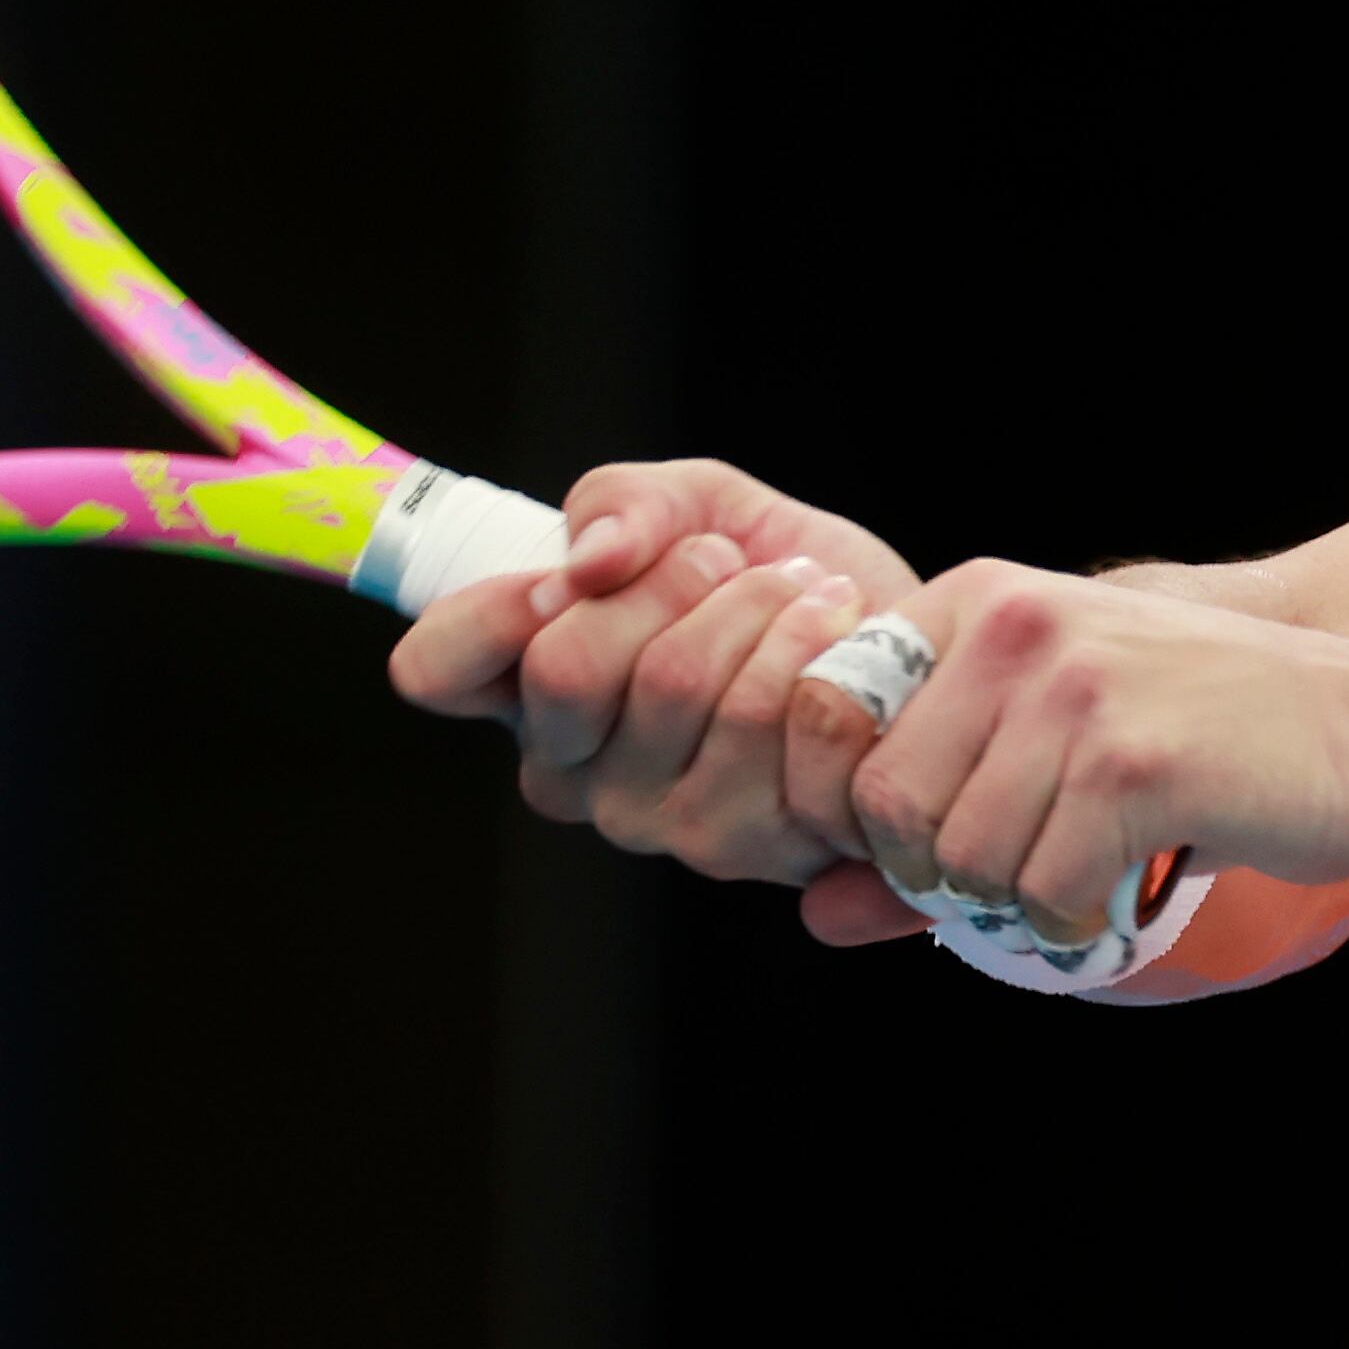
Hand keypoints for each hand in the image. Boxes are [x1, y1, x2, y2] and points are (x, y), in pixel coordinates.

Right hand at [387, 458, 920, 882]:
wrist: (912, 647)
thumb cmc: (785, 584)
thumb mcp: (700, 504)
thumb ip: (627, 501)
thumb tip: (592, 556)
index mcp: (531, 694)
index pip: (435, 668)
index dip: (495, 606)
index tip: (579, 568)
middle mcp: (575, 775)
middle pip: (564, 665)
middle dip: (669, 579)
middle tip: (729, 563)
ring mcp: (658, 822)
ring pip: (674, 681)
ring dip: (760, 604)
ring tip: (804, 594)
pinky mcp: (751, 847)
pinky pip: (770, 719)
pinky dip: (819, 645)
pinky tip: (841, 641)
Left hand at [776, 559, 1348, 952]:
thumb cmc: (1208, 742)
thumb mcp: (1054, 749)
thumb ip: (928, 823)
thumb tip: (811, 913)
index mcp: (981, 600)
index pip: (831, 719)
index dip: (861, 813)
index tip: (937, 840)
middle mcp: (1017, 624)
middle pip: (887, 804)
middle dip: (940, 872)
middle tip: (1024, 870)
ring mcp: (1075, 688)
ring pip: (961, 859)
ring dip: (1019, 899)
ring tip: (1089, 867)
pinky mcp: (1131, 760)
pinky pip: (1042, 889)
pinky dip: (1077, 919)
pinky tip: (1124, 886)